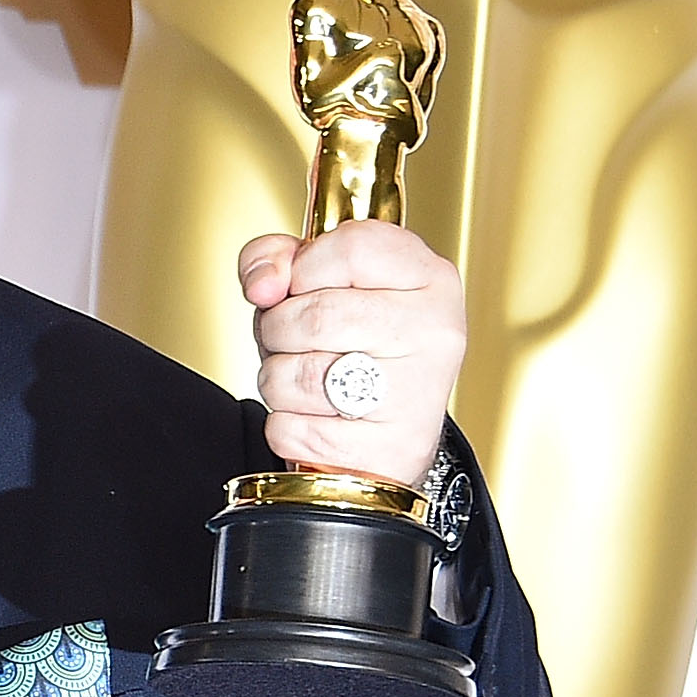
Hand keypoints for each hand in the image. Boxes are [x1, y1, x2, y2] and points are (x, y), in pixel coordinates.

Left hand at [241, 222, 463, 485]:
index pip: (351, 247)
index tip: (303, 285)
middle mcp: (434, 331)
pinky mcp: (392, 448)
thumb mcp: (321, 281)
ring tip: (303, 380)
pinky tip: (315, 418)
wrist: (387, 434)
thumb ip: (279, 258)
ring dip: (275, 380)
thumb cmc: (354, 348)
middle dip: (276, 330)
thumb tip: (262, 283)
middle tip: (291, 340)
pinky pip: (292, 430)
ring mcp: (418, 392)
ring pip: (295, 375)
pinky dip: (285, 427)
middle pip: (314, 315)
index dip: (305, 267)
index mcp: (429, 276)